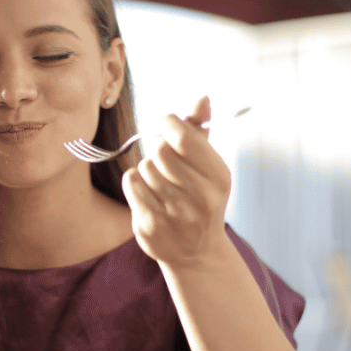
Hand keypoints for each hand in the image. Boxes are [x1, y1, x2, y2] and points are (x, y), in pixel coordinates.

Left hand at [122, 96, 231, 267]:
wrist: (197, 253)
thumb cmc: (201, 199)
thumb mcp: (208, 167)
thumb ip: (200, 132)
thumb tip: (202, 98)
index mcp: (218, 177)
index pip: (183, 138)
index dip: (169, 124)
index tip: (167, 125)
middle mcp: (200, 197)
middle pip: (160, 150)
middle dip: (158, 149)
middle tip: (163, 158)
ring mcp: (175, 214)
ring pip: (144, 167)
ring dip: (148, 169)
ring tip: (161, 183)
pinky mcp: (151, 225)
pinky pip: (132, 183)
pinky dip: (135, 182)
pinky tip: (148, 193)